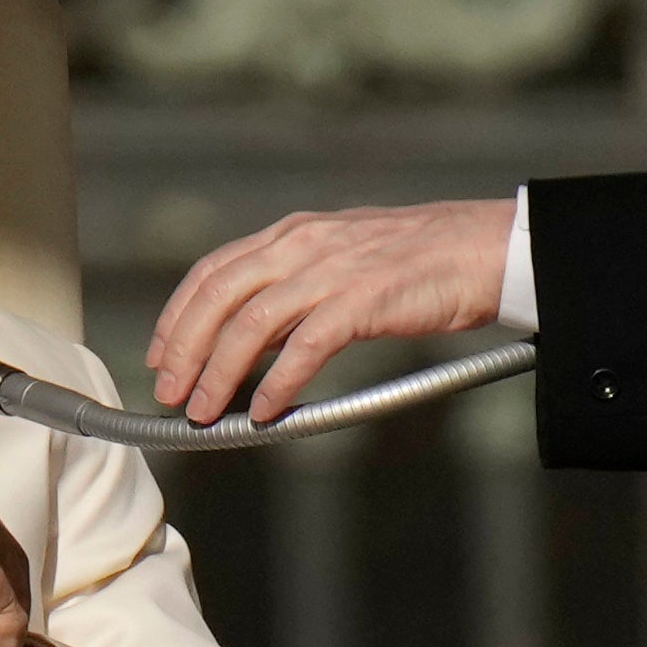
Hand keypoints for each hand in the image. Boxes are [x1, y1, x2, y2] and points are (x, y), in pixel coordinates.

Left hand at [146, 199, 514, 424]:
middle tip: (169, 393)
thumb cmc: (421, 262)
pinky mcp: (364, 299)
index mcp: (293, 234)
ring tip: (205, 412)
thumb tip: (255, 334)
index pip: (213, 271)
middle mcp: (303, 245)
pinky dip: (279, 382)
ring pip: (251, 323)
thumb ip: (298, 287)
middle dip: (183, 349)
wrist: (487, 248)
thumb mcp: (344, 259)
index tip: (159, 355)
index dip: (177, 316)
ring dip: (219, 372)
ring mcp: (333, 270)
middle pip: (218, 296)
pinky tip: (266, 411)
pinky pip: (306, 347)